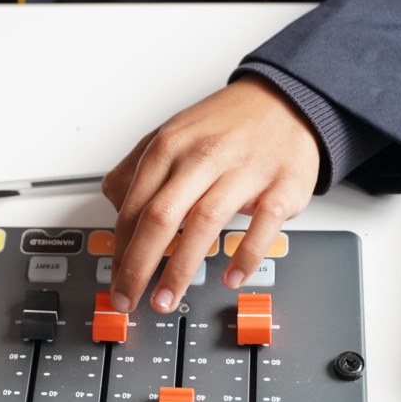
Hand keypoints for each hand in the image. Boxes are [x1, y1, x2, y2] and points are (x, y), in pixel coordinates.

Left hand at [102, 76, 318, 314]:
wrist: (286, 102)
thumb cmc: (227, 124)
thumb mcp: (173, 132)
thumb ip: (139, 168)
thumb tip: (116, 206)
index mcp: (171, 145)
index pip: (135, 205)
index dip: (120, 249)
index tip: (114, 278)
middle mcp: (204, 156)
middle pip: (160, 217)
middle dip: (138, 266)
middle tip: (128, 299)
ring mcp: (244, 171)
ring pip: (204, 223)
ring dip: (180, 269)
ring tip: (165, 298)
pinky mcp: (282, 185)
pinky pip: (261, 225)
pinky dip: (244, 255)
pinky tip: (230, 277)